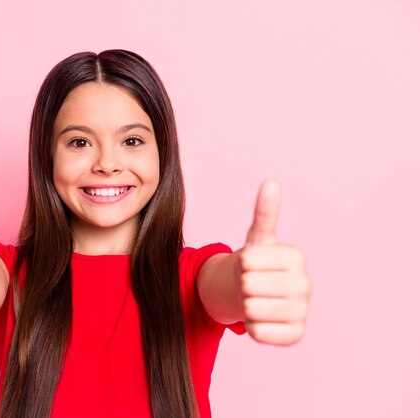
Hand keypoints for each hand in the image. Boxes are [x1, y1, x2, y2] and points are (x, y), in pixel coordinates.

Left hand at [237, 180, 310, 344]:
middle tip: (252, 284)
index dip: (240, 263)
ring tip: (255, 299)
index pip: (248, 260)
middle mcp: (306, 283)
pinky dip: (251, 327)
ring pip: (252, 309)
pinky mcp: (296, 336)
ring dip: (244, 305)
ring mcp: (303, 311)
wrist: (257, 295)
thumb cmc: (256, 265)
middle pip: (249, 285)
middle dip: (242, 285)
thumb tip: (270, 182)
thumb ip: (264, 213)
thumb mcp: (256, 238)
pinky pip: (258, 332)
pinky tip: (260, 318)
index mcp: (295, 256)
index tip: (250, 263)